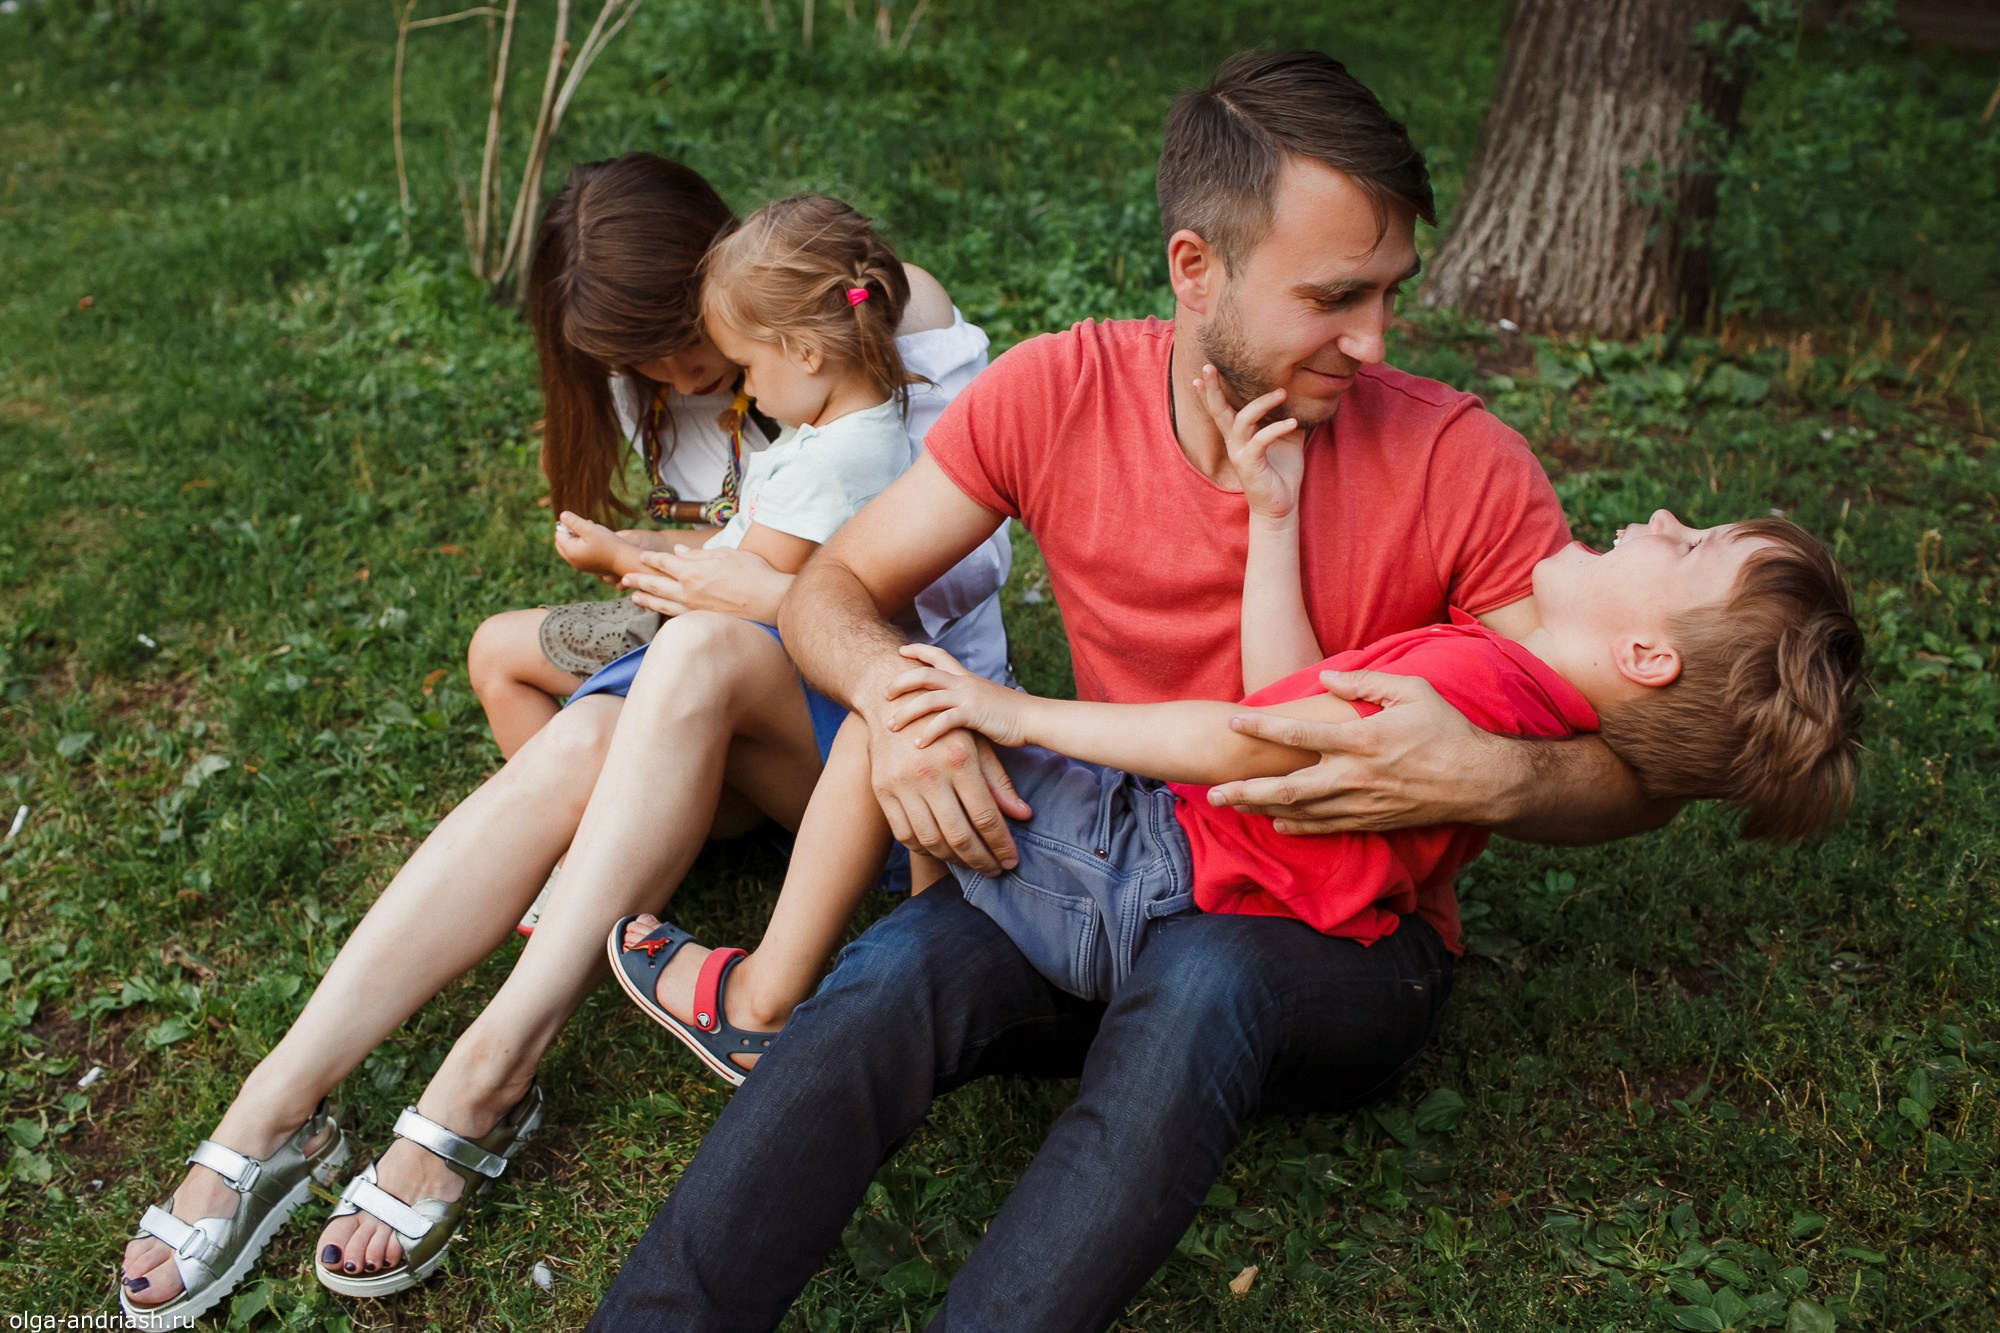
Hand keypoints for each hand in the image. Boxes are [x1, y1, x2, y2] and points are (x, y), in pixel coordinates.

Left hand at [554, 511, 639, 579]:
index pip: (559, 534)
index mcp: (571, 552)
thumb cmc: (608, 543)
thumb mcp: (590, 529)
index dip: (568, 525)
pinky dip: (582, 547)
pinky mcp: (587, 567)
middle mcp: (572, 561)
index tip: (584, 524)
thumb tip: (561, 515)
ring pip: (570, 548)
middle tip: (586, 528)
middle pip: (561, 543)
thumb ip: (574, 522)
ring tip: (593, 534)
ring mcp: (579, 566)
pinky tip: (596, 543)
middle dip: (570, 533)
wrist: (624, 560)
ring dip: (577, 539)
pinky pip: (578, 554)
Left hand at [621, 544, 787, 619]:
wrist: (770, 601)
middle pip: (656, 584)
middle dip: (639, 580)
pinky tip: (659, 613)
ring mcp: (694, 608)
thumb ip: (699, 555)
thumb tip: (678, 552)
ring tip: (633, 598)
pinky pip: (676, 616)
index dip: (651, 559)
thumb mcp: (726, 555)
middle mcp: (688, 590)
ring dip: (646, 600)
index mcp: (693, 570)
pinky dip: (663, 613)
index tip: (641, 557)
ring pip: (662, 603)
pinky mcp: (702, 620)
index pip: (664, 562)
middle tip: (624, 579)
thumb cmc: (753, 573)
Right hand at [862, 649, 1032, 873]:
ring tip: (971, 863)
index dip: (1001, 844)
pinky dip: (925, 850)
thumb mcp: (977, 745)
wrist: (893, 702)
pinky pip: (905, 835)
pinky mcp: (882, 791)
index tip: (1011, 860)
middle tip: (995, 870)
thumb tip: (1023, 816)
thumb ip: (999, 782)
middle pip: (959, 835)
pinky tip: (942, 852)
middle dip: (982, 860)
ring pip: (931, 840)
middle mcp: (929, 775)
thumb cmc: (946, 724)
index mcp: (959, 761)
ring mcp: (902, 785)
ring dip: (954, 860)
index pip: (986, 816)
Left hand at [883, 644, 1029, 747]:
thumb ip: (965, 700)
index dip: (918, 650)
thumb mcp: (984, 700)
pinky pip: (944, 721)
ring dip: (906, 712)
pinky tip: (917, 745)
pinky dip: (928, 732)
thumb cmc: (1009, 714)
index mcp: (966, 677)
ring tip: (890, 726)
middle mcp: (964, 682)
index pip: (938, 655)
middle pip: (923, 674)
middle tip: (883, 694)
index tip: (900, 650)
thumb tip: (952, 708)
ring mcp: (968, 697)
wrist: (1033, 718)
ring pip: (927, 698)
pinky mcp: (973, 714)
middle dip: (900, 682)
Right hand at [1196, 364, 1302, 521]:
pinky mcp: (1250, 465)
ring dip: (1260, 403)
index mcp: (1239, 434)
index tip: (1203, 371)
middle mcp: (1234, 442)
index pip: (1221, 408)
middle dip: (1212, 389)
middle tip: (1208, 367)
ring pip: (1241, 420)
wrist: (1281, 505)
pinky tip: (1292, 422)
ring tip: (1281, 392)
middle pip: (1218, 410)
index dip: (1211, 390)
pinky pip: (1260, 440)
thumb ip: (1287, 416)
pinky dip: (1276, 429)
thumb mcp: (1287, 438)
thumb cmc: (1282, 470)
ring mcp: (1240, 453)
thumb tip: (1302, 394)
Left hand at [1206, 670, 1512, 832]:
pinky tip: (1275, 825)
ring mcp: (1361, 804)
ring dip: (1261, 812)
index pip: (1298, 734)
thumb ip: (1366, 682)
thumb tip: (1326, 677)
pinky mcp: (1372, 822)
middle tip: (1210, 794)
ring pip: (1301, 813)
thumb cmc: (1448, 729)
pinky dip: (1298, 828)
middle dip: (1244, 792)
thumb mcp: (1413, 690)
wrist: (1480, 782)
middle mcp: (1354, 776)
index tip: (1231, 722)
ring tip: (1230, 808)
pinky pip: (1326, 829)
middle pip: (1286, 788)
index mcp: (1361, 739)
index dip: (1261, 728)